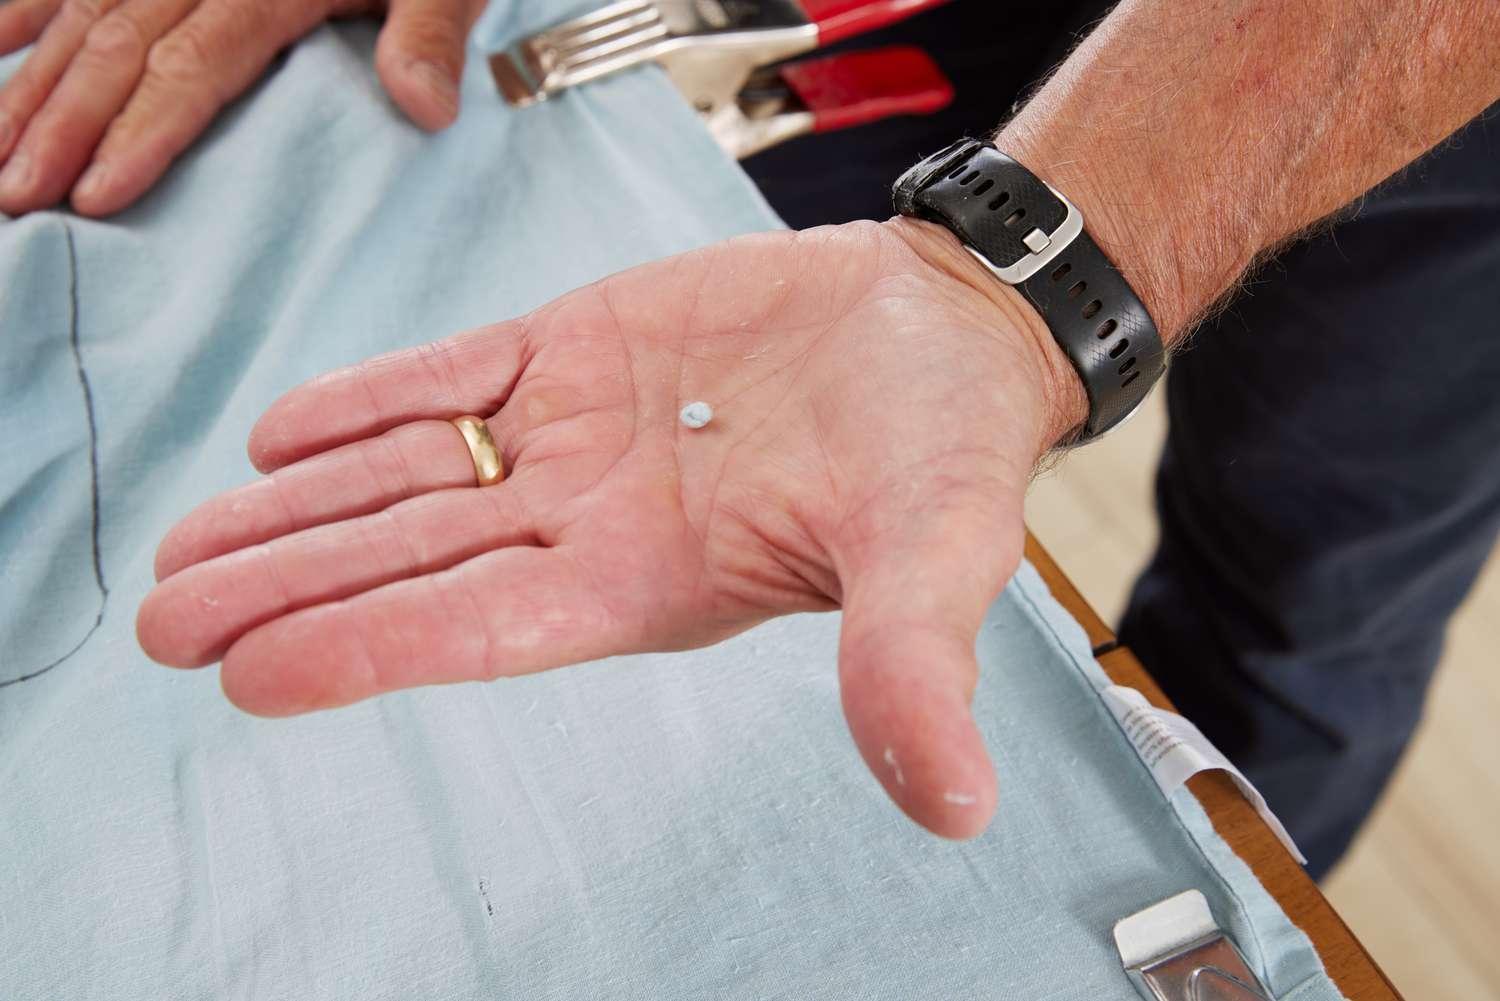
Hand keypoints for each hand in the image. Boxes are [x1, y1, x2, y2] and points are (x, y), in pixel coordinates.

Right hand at [0, 0, 486, 216]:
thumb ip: (431, 39)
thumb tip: (424, 108)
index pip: (196, 66)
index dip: (143, 131)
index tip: (97, 194)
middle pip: (120, 46)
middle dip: (62, 124)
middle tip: (13, 198)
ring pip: (85, 14)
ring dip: (32, 83)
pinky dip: (28, 7)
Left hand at [136, 219, 1086, 837]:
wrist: (944, 330)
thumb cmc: (948, 451)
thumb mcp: (937, 558)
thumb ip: (913, 671)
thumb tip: (956, 810)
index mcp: (654, 585)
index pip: (487, 629)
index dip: (373, 647)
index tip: (256, 674)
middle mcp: (594, 520)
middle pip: (416, 559)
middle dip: (292, 586)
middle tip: (168, 620)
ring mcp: (576, 435)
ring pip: (411, 476)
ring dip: (301, 505)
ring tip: (190, 544)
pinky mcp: (578, 348)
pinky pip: (453, 378)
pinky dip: (371, 400)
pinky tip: (284, 433)